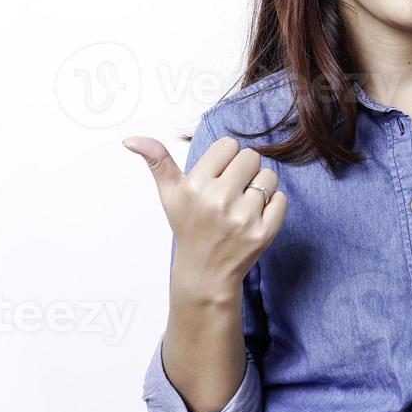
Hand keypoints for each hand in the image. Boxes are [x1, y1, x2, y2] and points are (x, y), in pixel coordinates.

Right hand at [122, 134, 286, 290]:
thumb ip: (157, 162)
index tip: (218, 176)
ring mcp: (243, 218)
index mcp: (196, 186)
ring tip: (242, 204)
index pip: (229, 145)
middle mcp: (219, 200)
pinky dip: (273, 205)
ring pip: (269, 176)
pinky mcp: (263, 233)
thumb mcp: (169, 194)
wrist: (205, 272)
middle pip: (252, 156)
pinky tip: (255, 216)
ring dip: (260, 187)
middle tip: (231, 191)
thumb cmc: (188, 227)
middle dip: (244, 170)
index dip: (225, 159)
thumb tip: (130, 139)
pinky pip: (281, 199)